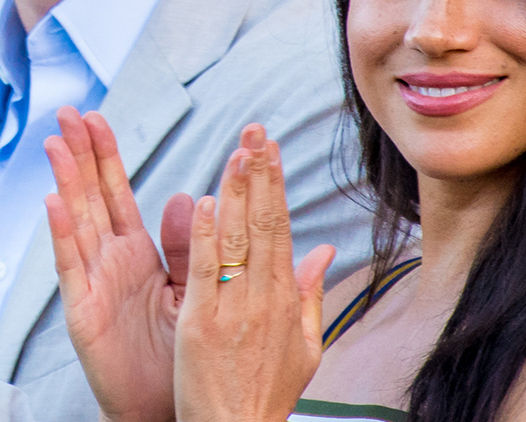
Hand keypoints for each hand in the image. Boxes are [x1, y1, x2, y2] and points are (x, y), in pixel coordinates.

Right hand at [45, 108, 191, 421]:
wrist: (168, 406)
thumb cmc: (180, 351)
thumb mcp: (189, 288)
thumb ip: (186, 245)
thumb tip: (187, 196)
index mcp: (137, 253)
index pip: (118, 193)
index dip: (106, 156)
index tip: (97, 118)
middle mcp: (110, 261)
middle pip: (91, 197)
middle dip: (80, 155)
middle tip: (67, 112)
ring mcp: (93, 284)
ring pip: (77, 223)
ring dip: (66, 182)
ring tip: (56, 143)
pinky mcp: (84, 312)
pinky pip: (72, 268)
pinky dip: (63, 236)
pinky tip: (55, 204)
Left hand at [173, 125, 334, 421]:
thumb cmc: (265, 394)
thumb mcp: (304, 348)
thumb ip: (310, 295)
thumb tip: (325, 251)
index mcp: (283, 300)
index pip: (280, 228)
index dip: (275, 185)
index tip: (270, 148)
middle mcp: (262, 299)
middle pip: (263, 224)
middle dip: (259, 174)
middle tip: (255, 131)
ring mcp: (231, 311)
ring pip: (237, 240)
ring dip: (237, 192)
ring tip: (237, 151)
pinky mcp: (200, 326)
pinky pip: (205, 273)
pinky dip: (205, 237)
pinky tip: (206, 203)